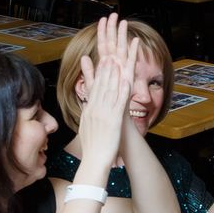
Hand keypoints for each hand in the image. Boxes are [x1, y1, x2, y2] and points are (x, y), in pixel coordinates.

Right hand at [77, 36, 137, 167]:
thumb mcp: (87, 125)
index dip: (100, 72)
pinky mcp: (113, 120)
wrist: (94, 160)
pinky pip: (118, 103)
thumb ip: (88, 112)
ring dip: (114, 73)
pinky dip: (122, 90)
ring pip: (109, 89)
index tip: (104, 58)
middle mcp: (95, 108)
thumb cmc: (93, 145)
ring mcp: (103, 113)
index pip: (95, 86)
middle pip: (101, 84)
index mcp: (90, 109)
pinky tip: (126, 80)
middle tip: (110, 52)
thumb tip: (87, 103)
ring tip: (117, 59)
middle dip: (106, 67)